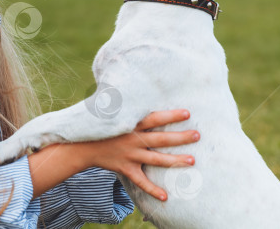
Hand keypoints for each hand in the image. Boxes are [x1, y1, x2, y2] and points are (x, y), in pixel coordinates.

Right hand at [76, 109, 199, 201]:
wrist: (82, 145)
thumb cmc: (101, 125)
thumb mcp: (112, 110)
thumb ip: (127, 102)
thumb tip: (137, 83)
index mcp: (131, 124)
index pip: (154, 118)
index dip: (170, 116)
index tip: (187, 113)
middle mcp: (133, 139)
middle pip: (161, 138)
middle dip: (180, 137)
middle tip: (198, 135)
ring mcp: (130, 155)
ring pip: (156, 159)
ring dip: (174, 161)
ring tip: (192, 160)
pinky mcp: (126, 168)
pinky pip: (141, 181)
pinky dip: (152, 189)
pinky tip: (166, 197)